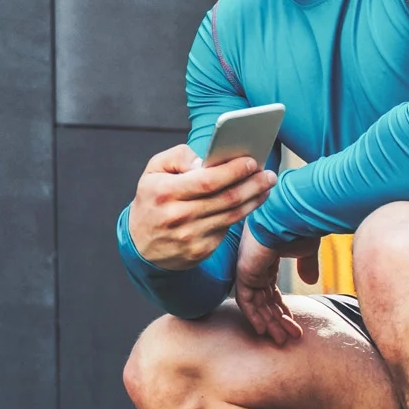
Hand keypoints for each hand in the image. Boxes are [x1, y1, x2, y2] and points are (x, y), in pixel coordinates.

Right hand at [126, 145, 277, 270]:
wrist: (140, 244)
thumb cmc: (152, 199)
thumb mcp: (153, 170)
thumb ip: (178, 157)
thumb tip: (207, 160)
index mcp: (165, 192)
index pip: (206, 181)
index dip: (232, 171)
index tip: (251, 161)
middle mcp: (177, 216)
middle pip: (226, 199)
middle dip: (252, 184)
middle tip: (268, 174)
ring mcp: (189, 237)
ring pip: (232, 215)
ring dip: (254, 199)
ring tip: (265, 186)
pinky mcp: (199, 251)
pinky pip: (226, 229)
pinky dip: (241, 214)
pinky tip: (250, 203)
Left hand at [232, 228, 313, 344]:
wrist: (292, 213)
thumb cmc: (300, 225)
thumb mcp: (306, 250)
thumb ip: (306, 265)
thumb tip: (310, 282)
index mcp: (267, 258)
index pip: (271, 289)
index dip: (281, 308)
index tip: (293, 323)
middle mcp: (254, 264)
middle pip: (264, 300)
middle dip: (277, 320)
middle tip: (290, 337)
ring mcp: (247, 267)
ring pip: (256, 304)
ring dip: (269, 323)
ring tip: (282, 340)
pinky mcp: (244, 271)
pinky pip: (245, 300)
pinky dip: (254, 316)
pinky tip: (264, 331)